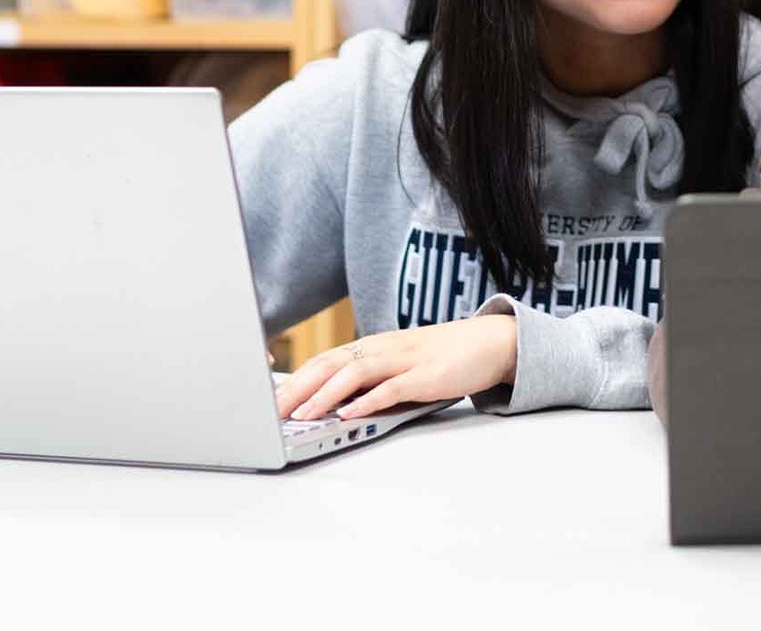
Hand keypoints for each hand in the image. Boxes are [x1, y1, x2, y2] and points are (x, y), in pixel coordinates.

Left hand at [275, 315, 517, 421]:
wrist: (492, 342)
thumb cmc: (444, 356)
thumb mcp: (401, 364)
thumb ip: (372, 380)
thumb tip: (336, 403)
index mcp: (374, 346)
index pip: (325, 359)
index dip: (294, 378)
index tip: (268, 400)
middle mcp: (384, 348)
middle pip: (330, 363)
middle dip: (297, 389)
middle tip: (270, 412)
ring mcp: (406, 359)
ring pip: (355, 373)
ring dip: (324, 395)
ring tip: (301, 417)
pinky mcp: (427, 375)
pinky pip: (392, 388)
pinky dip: (368, 401)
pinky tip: (349, 413)